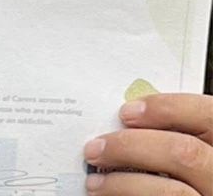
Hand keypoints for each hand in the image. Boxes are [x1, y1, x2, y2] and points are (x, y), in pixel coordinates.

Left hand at [83, 92, 212, 195]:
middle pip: (186, 153)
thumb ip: (174, 140)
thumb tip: (129, 122)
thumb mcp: (194, 160)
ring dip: (123, 184)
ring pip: (173, 192)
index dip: (168, 108)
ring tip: (95, 183)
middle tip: (95, 149)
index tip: (127, 112)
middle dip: (131, 146)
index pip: (210, 116)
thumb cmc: (186, 179)